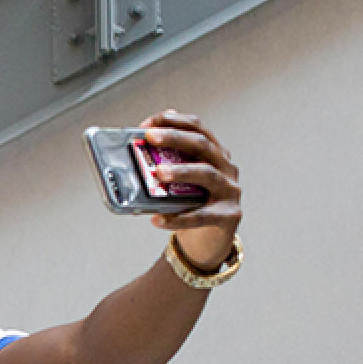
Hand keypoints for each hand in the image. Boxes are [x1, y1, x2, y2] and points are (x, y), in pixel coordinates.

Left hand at [139, 110, 241, 268]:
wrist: (208, 242)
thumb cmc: (190, 206)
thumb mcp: (178, 182)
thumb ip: (164, 165)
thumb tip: (132, 152)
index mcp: (214, 154)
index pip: (198, 128)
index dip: (174, 121)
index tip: (148, 124)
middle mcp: (226, 168)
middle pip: (203, 145)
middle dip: (175, 137)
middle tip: (150, 137)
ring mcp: (230, 191)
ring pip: (207, 174)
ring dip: (181, 171)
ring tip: (159, 173)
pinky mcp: (228, 216)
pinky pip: (201, 215)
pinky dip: (178, 218)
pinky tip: (158, 219)